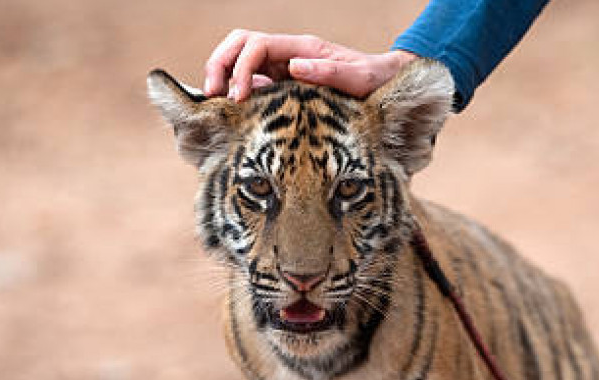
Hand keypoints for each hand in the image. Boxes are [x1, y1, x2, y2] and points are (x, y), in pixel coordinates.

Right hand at [203, 30, 416, 100]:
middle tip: (212, 96)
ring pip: (239, 60)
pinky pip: (250, 82)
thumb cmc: (376, 82)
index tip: (239, 98)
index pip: (257, 45)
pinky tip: (232, 115)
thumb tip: (295, 66)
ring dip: (222, 77)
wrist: (386, 84)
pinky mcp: (282, 85)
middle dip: (220, 65)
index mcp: (303, 48)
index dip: (241, 68)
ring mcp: (283, 68)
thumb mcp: (360, 78)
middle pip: (239, 44)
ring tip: (215, 105)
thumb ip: (330, 73)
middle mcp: (288, 54)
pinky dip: (235, 92)